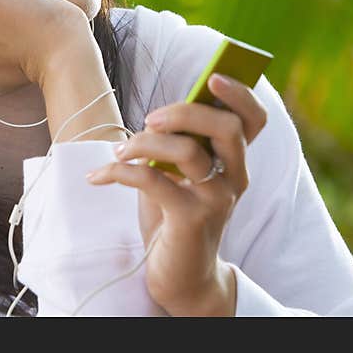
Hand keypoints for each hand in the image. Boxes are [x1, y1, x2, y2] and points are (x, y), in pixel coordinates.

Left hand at [86, 72, 267, 315]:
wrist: (182, 275)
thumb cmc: (176, 215)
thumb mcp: (179, 174)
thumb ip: (180, 144)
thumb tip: (157, 116)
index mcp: (234, 161)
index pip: (253, 120)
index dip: (239, 93)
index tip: (212, 77)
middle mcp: (235, 177)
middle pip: (226, 127)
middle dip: (186, 111)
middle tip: (150, 118)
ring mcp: (217, 199)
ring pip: (188, 151)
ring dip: (144, 143)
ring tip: (119, 152)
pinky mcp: (191, 220)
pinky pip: (153, 181)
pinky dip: (119, 172)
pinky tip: (99, 177)